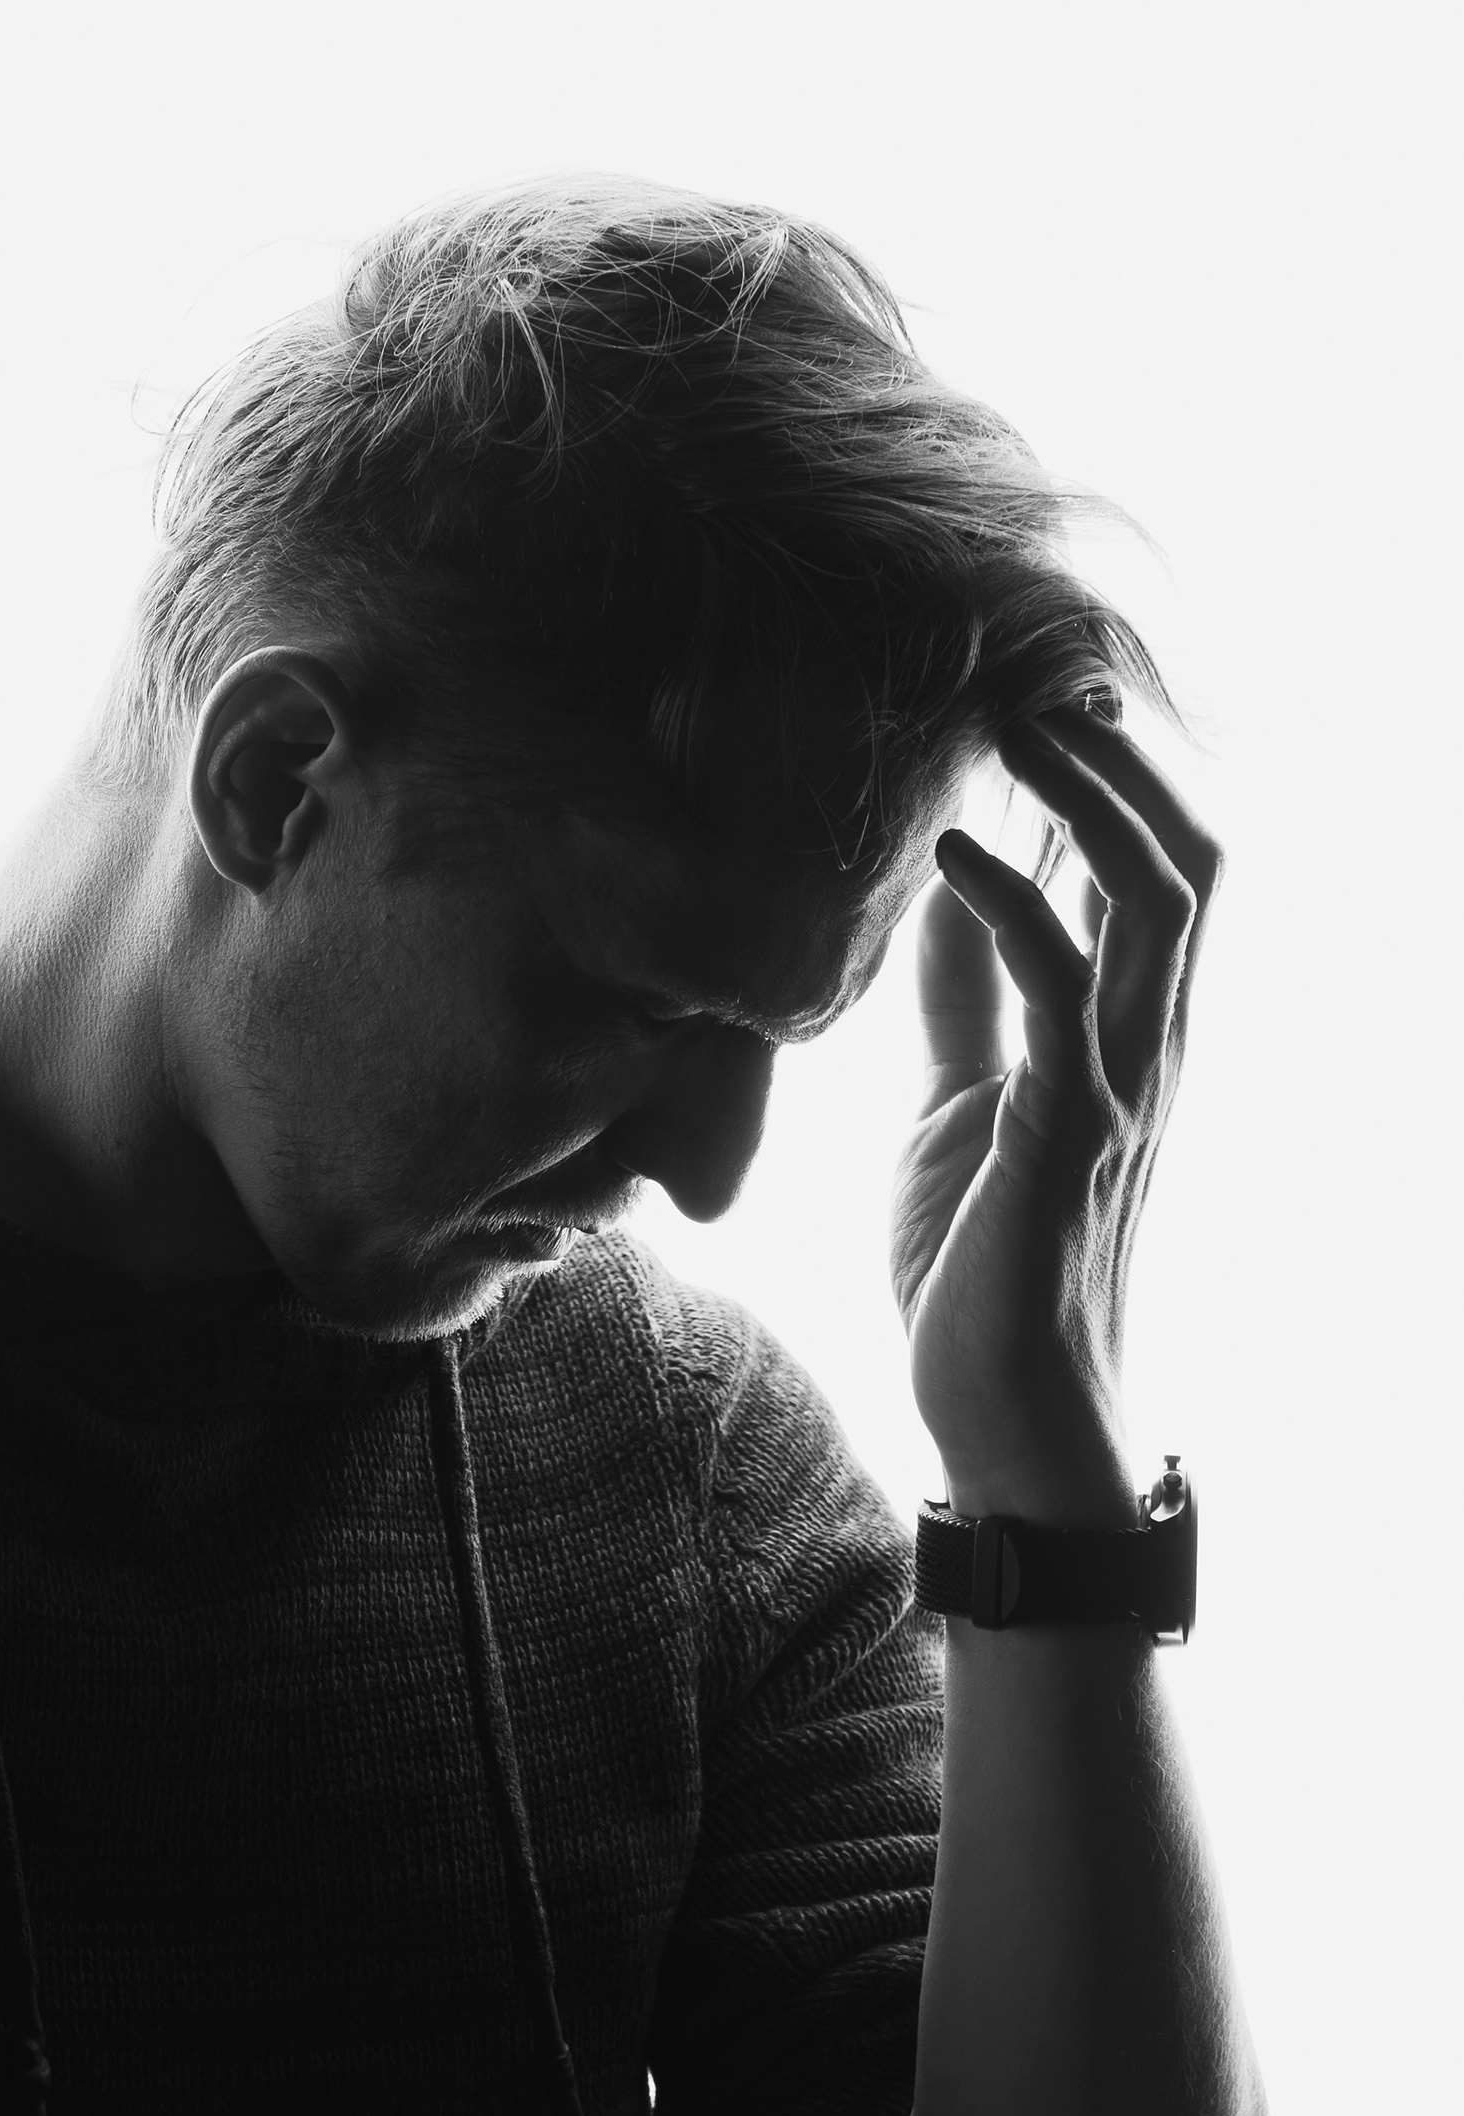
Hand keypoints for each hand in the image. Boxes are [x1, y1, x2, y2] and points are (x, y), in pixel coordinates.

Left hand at [888, 707, 1222, 1526]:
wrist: (1005, 1420)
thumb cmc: (982, 1269)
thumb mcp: (965, 1106)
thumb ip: (969, 1004)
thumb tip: (954, 896)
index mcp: (1122, 1038)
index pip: (1154, 875)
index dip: (1115, 777)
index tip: (1043, 691)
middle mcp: (1145, 1048)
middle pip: (1188, 858)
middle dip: (1125, 758)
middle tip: (1040, 675)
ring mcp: (1118, 1088)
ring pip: (1155, 901)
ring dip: (1090, 799)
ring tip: (1013, 720)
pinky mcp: (1065, 1134)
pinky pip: (1053, 995)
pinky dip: (1009, 907)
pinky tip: (948, 849)